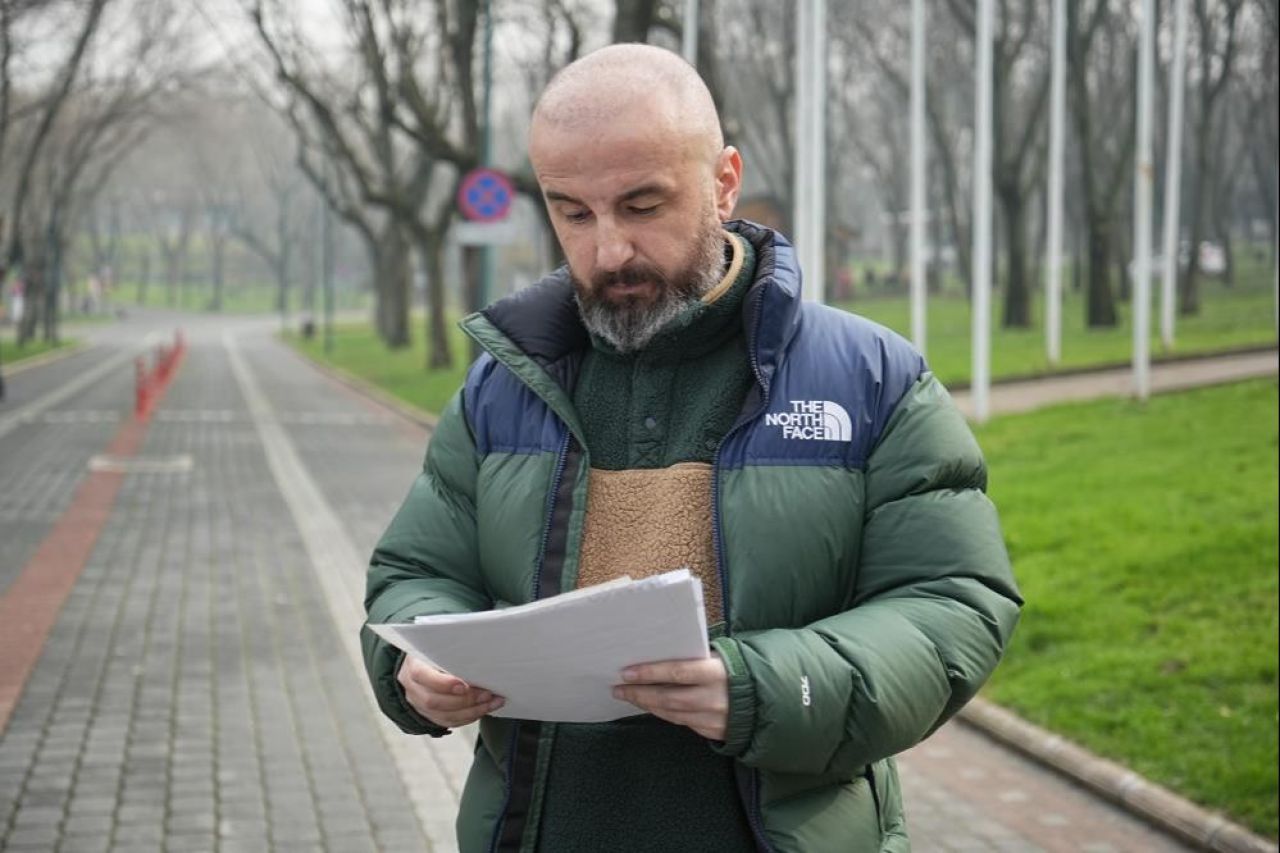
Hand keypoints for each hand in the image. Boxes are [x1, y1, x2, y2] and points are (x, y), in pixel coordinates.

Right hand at [398, 656, 503, 727]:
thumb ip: (452, 650)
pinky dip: (468, 717)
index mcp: (413, 666)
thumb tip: (479, 650)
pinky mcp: (429, 715)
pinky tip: (483, 709)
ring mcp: (419, 704)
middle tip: (487, 693)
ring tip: (492, 702)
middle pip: (434, 701)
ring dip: (471, 711)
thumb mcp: (437, 645)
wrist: (419, 665)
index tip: (464, 685)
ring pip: (443, 715)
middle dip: (464, 700)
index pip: (422, 676)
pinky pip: (448, 721)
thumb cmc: (433, 651)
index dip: (443, 684)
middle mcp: (412, 688)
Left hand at [612, 654, 728, 740]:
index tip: (626, 672)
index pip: (677, 672)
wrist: (768, 699)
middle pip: (669, 698)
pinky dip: (663, 713)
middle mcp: (714, 698)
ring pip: (672, 714)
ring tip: (628, 696)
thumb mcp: (723, 656)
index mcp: (717, 673)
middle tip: (618, 688)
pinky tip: (650, 705)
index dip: (650, 673)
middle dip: (640, 693)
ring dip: (647, 705)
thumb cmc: (738, 669)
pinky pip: (682, 722)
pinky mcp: (713, 732)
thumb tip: (660, 651)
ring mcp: (714, 719)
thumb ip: (696, 657)